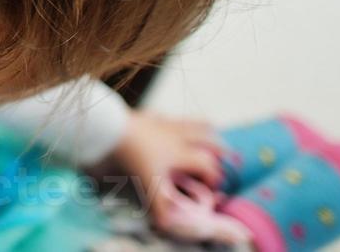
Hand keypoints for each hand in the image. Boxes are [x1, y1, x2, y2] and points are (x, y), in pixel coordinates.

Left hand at [113, 110, 223, 231]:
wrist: (112, 129)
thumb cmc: (134, 157)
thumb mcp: (149, 186)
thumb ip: (160, 207)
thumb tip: (166, 225)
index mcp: (182, 154)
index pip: (208, 165)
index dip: (214, 176)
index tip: (212, 187)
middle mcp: (177, 137)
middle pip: (207, 138)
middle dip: (219, 147)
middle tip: (227, 153)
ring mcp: (163, 124)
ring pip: (190, 122)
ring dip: (203, 126)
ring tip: (211, 127)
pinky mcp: (147, 116)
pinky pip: (164, 115)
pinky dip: (170, 118)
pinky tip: (168, 119)